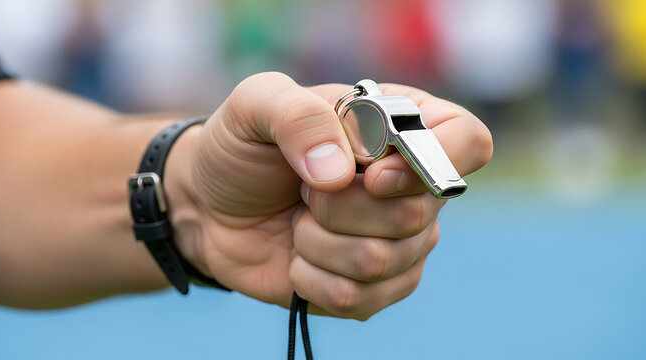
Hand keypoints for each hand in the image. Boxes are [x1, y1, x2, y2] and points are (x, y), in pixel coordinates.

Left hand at [165, 72, 491, 319]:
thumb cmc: (241, 147)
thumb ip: (297, 115)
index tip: (369, 175)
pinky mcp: (374, 287)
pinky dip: (313, 280)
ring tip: (299, 221)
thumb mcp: (254, 105)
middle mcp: (410, 185)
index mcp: (398, 126)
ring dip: (319, 243)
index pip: (467, 141)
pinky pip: (362, 300)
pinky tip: (298, 258)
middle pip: (417, 213)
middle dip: (339, 206)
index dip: (429, 164)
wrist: (211, 206)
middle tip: (304, 189)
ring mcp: (397, 241)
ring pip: (385, 261)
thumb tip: (342, 174)